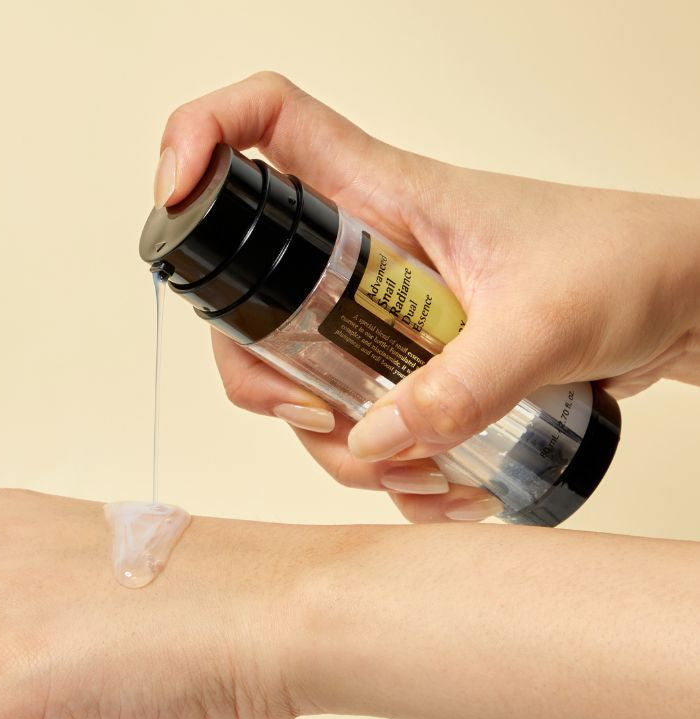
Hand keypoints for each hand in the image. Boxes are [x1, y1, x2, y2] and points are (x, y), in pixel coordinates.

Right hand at [155, 71, 699, 522]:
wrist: (673, 302)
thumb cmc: (624, 264)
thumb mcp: (548, 321)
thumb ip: (462, 385)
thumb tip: (376, 439)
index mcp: (384, 195)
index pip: (267, 125)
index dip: (202, 139)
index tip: (176, 192)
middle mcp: (361, 253)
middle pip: (249, 297)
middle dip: (261, 373)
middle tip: (321, 415)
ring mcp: (372, 315)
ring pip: (295, 378)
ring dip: (336, 444)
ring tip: (420, 472)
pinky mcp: (399, 365)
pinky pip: (353, 423)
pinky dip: (380, 467)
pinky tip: (438, 485)